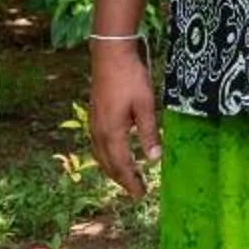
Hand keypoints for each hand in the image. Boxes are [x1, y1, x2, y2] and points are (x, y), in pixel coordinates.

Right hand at [88, 44, 159, 198]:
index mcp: (112, 132)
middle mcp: (99, 132)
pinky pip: (98, 144)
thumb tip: (154, 159)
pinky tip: (113, 154)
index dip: (131, 182)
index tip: (141, 195)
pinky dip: (106, 156)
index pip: (122, 165)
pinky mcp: (94, 115)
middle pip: (109, 164)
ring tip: (126, 177)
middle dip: (122, 179)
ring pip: (101, 155)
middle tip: (136, 191)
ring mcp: (94, 123)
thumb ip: (149, 132)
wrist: (110, 54)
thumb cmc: (130, 77)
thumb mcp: (146, 104)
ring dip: (113, 169)